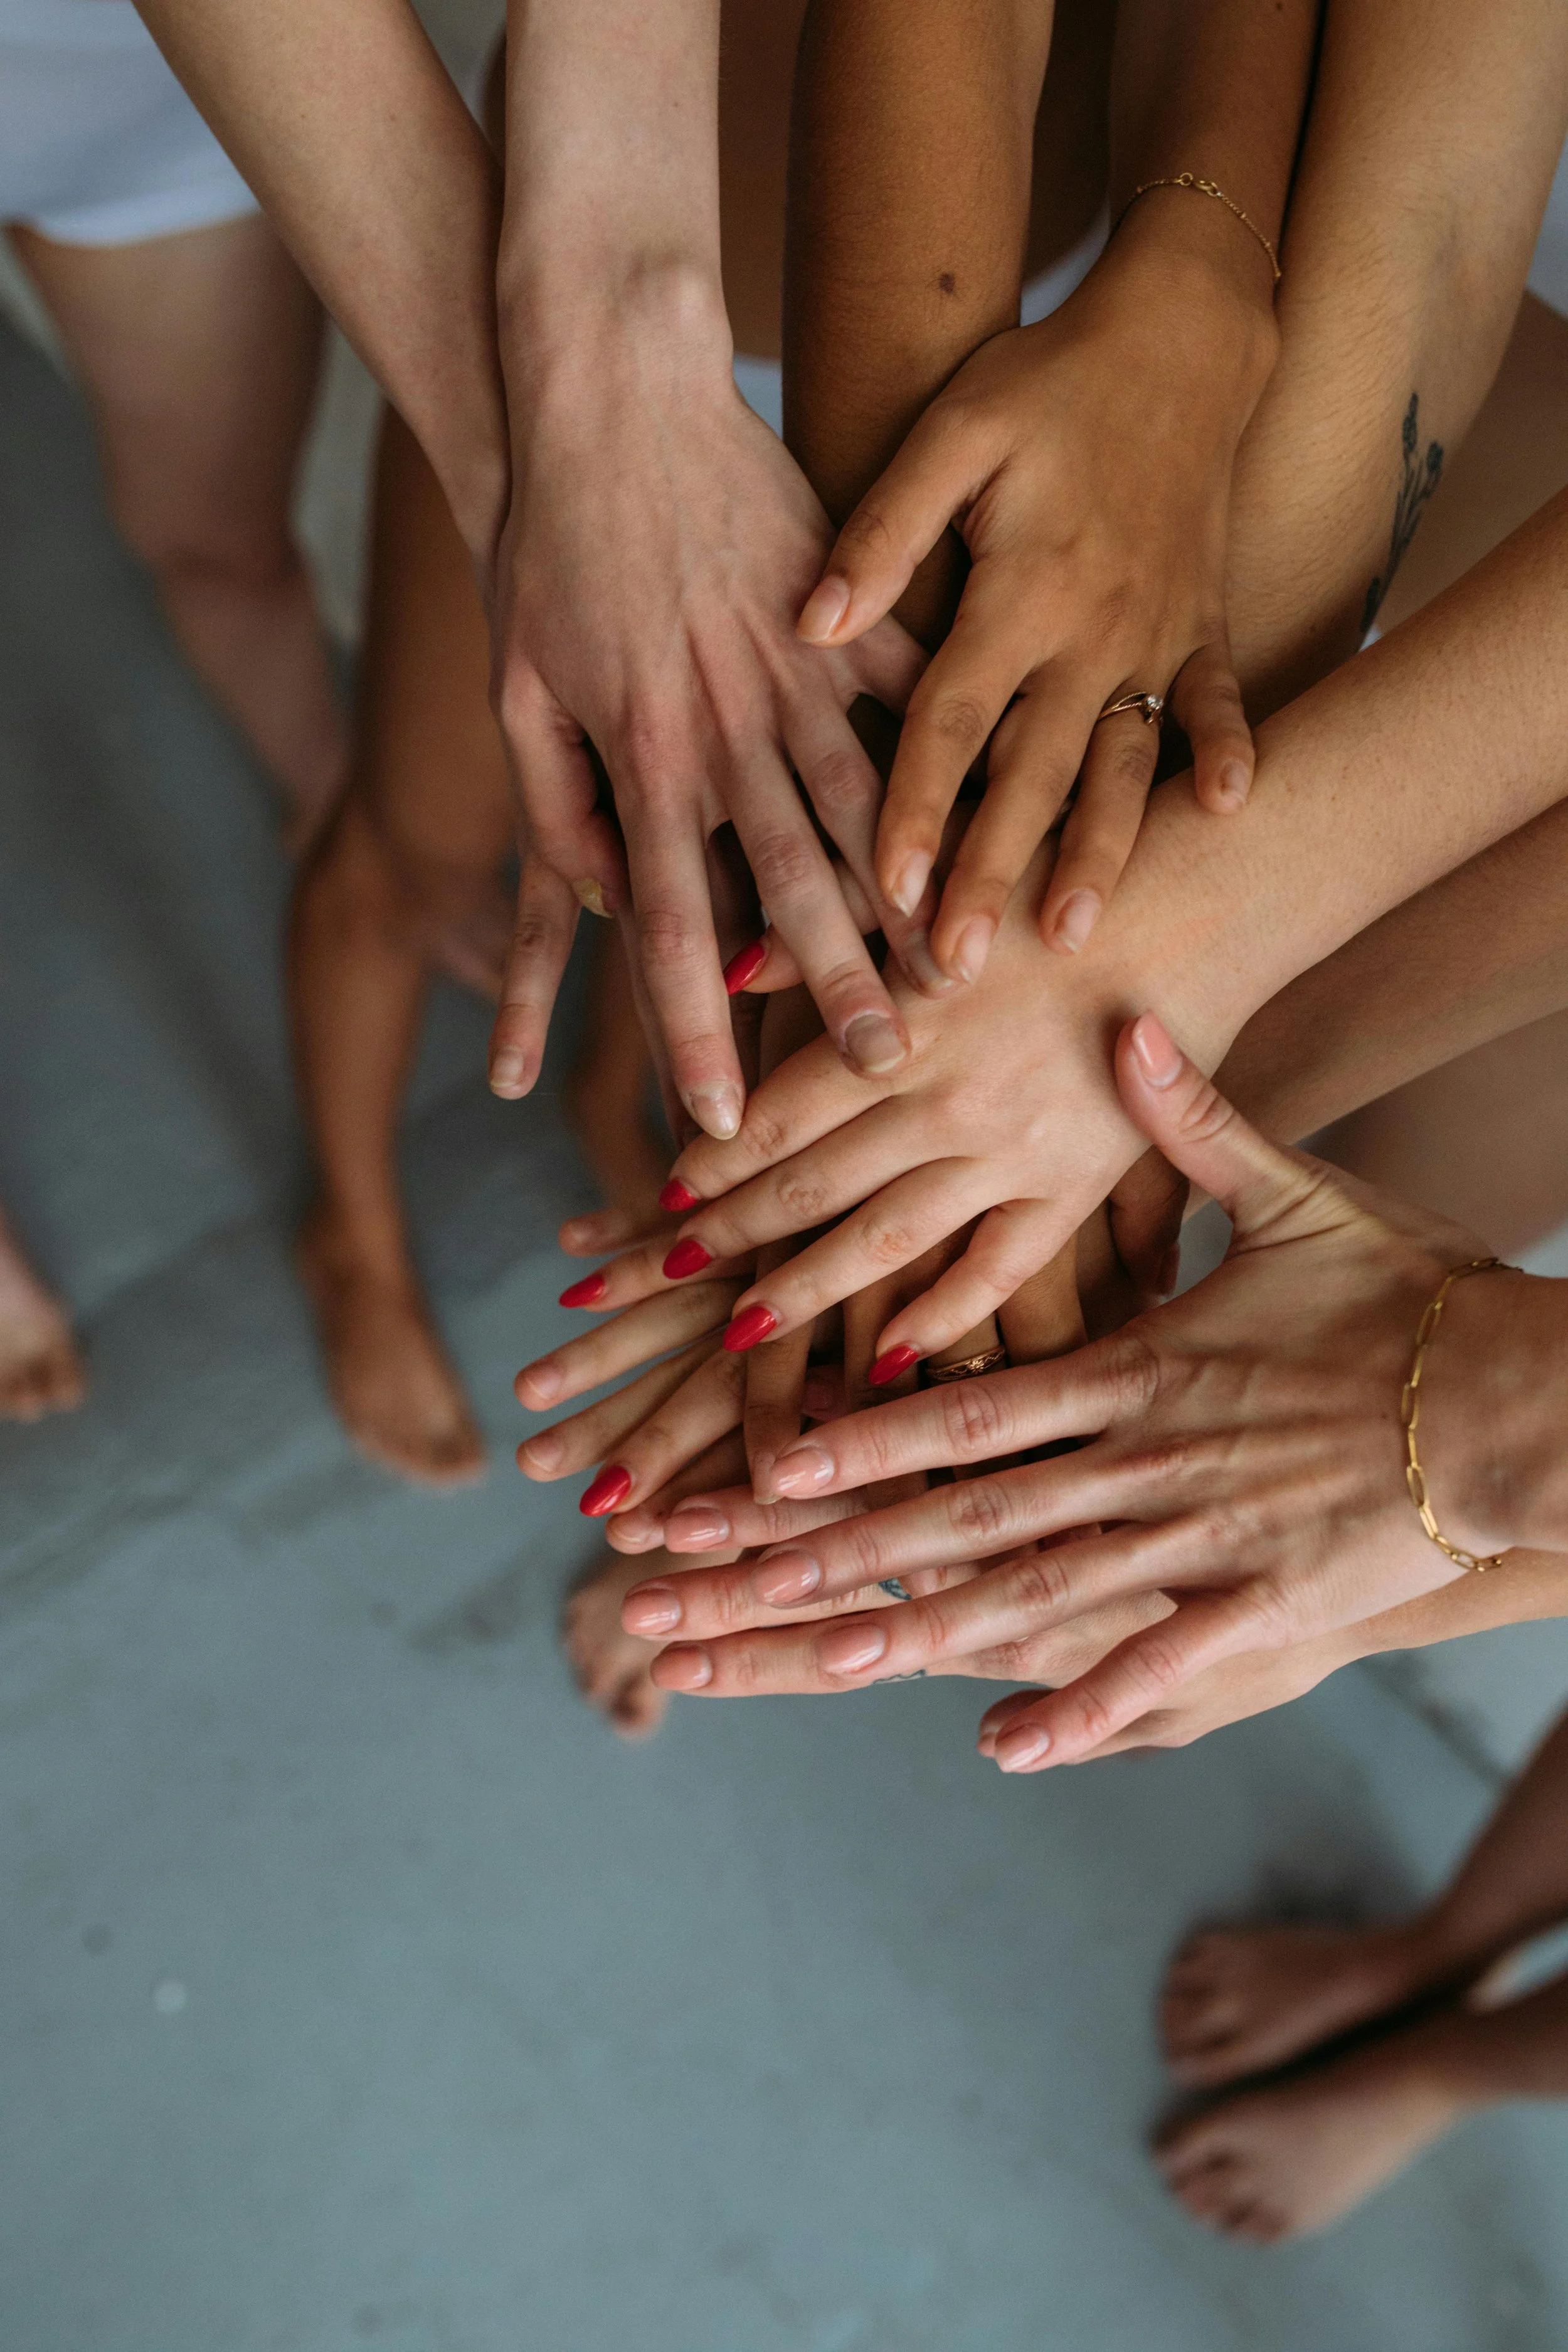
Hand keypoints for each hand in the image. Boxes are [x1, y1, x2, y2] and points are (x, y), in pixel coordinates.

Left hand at [492, 279, 938, 1136]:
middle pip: (789, 884)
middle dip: (836, 988)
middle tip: (887, 1073)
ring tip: (964, 968)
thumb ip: (557, 808)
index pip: (669, 924)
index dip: (693, 1028)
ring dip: (917, 891)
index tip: (723, 1116)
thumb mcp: (516, 687)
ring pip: (873, 802)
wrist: (605, 386)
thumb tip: (606, 907)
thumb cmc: (545, 548)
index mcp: (642, 757)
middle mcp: (728, 727)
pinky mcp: (850, 602)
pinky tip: (1012, 810)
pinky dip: (959, 752)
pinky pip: (914, 688)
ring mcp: (799, 666)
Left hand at [636, 1014, 1540, 1762]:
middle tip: (733, 1580)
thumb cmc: (1414, 1296)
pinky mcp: (1268, 1604)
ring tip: (814, 1662)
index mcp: (1140, 1370)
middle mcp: (1147, 1459)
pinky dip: (1083, 1704)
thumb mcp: (1300, 1194)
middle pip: (967, 1513)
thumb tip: (1125, 1027)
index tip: (760, 1465)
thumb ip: (1194, 1126)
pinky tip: (1001, 1745)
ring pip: (1037, 1593)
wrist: (1523, 1395)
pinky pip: (1161, 1662)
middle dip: (840, 1550)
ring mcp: (1202, 1536)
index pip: (970, 1410)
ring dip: (921, 1632)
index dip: (858, 1439)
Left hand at [657, 845, 1197, 1365]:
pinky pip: (999, 1272)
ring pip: (888, 1240)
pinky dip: (941, 1318)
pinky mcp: (1078, 1187)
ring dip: (806, 1289)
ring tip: (738, 1331)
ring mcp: (1016, 1153)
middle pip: (815, 1182)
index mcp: (904, 1022)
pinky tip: (883, 1359)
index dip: (715, 1158)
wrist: (1197, 904)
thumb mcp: (929, 885)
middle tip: (669, 1269)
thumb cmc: (1049, 877)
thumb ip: (825, 932)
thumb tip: (724, 967)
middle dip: (734, 1230)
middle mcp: (950, 1099)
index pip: (780, 1110)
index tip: (664, 1194)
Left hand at [796, 212, 1275, 972]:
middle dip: (994, 872)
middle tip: (959, 966)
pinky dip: (1228, 753)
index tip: (884, 890)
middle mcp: (1094, 629)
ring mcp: (1160, 634)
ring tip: (1075, 936)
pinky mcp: (1205, 627)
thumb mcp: (955, 429)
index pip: (952, 722)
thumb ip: (884, 530)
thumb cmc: (1047, 382)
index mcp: (1021, 591)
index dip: (915, 808)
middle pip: (1033, 773)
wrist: (1180, 334)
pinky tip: (1226, 812)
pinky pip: (1219, 702)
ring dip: (1102, 853)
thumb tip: (809, 622)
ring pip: (1125, 763)